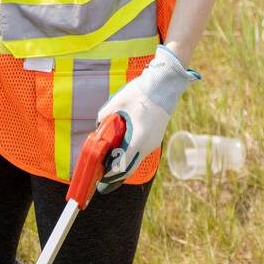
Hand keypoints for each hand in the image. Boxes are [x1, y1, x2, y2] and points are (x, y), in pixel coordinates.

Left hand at [95, 44, 200, 192]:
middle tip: (102, 178)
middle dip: (116, 175)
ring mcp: (153, 143)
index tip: (99, 175)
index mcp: (138, 139)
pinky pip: (141, 152)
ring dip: (124, 164)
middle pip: (130, 168)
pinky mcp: (156, 138)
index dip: (110, 172)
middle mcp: (147, 145)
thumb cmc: (142, 93)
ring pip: (136, 160)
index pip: (123, 164)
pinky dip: (131, 156)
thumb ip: (105, 114)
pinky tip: (121, 151)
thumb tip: (98, 124)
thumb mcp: (119, 102)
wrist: (165, 85)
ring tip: (109, 164)